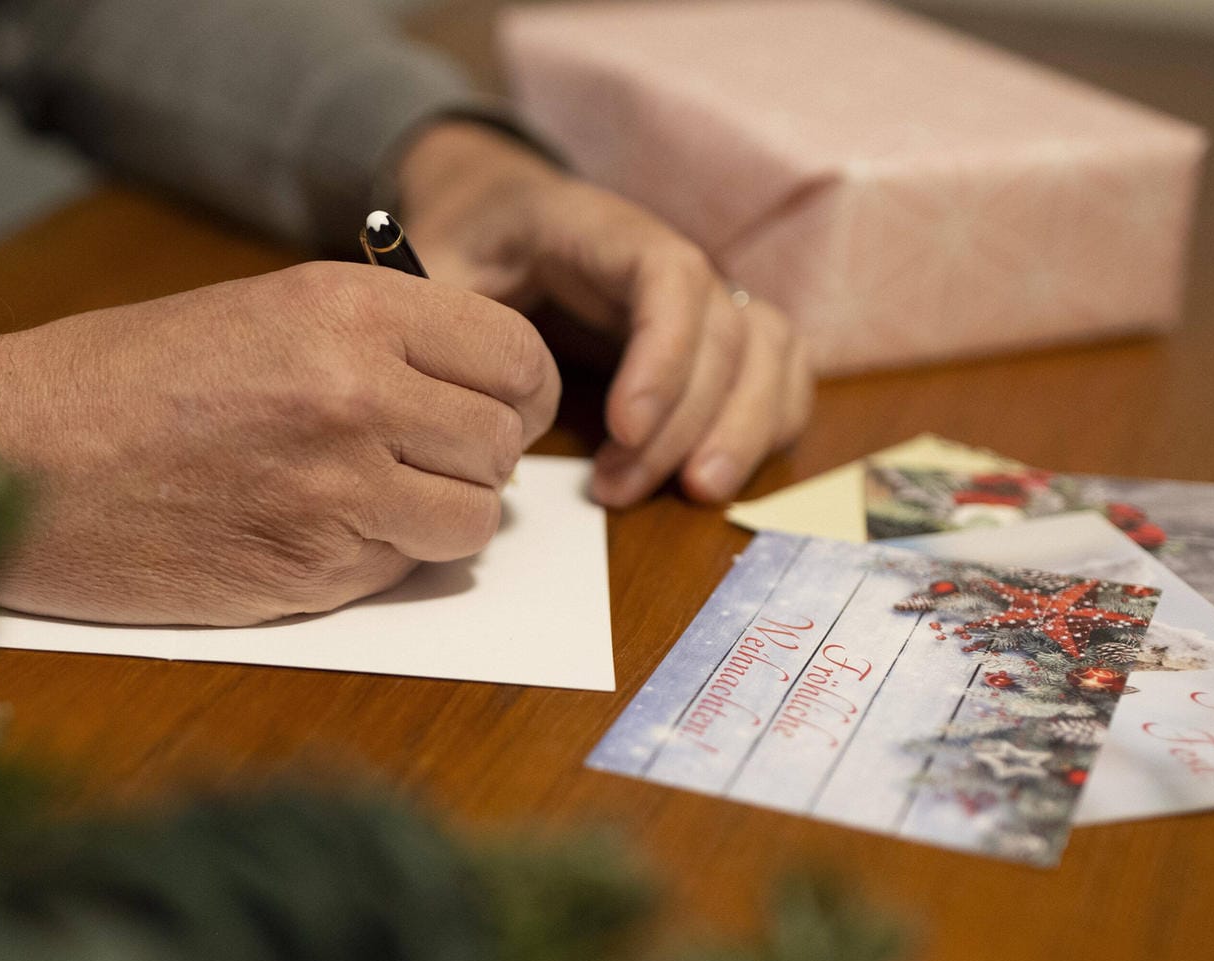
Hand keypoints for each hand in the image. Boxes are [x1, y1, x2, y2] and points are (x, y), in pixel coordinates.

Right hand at [0, 262, 559, 625]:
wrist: (11, 458)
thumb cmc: (120, 381)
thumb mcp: (258, 312)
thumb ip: (372, 342)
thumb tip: (466, 392)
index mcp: (349, 308)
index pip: (514, 356)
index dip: (516, 392)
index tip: (490, 411)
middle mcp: (357, 393)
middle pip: (500, 444)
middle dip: (474, 460)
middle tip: (422, 464)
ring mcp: (336, 489)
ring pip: (470, 521)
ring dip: (437, 521)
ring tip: (369, 504)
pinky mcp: (307, 572)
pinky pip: (401, 571)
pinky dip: (375, 562)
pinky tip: (309, 534)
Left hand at [395, 121, 812, 506]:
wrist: (496, 214)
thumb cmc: (467, 244)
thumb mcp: (437, 262)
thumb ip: (440, 307)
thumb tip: (453, 381)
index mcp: (601, 228)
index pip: (670, 273)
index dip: (664, 353)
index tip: (624, 427)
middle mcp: (669, 256)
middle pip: (724, 328)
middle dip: (687, 421)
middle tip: (621, 490)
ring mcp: (703, 295)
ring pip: (767, 349)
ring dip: (740, 428)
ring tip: (690, 493)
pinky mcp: (715, 334)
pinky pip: (777, 369)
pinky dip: (765, 424)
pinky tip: (715, 477)